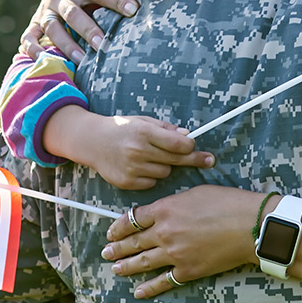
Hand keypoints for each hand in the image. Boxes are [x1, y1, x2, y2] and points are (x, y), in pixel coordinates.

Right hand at [20, 0, 139, 61]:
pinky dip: (32, 48)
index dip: (116, 1)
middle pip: (72, 14)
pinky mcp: (38, 20)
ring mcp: (46, 9)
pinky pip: (29, 35)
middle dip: (88, 30)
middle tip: (104, 45)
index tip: (134, 9)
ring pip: (52, 28)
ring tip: (82, 60)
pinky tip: (42, 60)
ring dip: (66, 44)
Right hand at [89, 115, 213, 189]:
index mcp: (144, 132)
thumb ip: (166, 129)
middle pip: (176, 160)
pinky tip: (140, 166)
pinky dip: (151, 176)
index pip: (178, 144)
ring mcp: (132, 168)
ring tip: (151, 156)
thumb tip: (188, 135)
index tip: (197, 147)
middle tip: (209, 160)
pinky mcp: (127, 182)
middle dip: (194, 159)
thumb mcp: (144, 121)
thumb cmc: (122, 128)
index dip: (191, 146)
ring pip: (165, 172)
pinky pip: (152, 182)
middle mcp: (138, 151)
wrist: (91, 141)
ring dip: (165, 166)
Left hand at [102, 185, 262, 296]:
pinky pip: (164, 281)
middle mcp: (164, 233)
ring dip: (127, 266)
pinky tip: (139, 292)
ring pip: (143, 262)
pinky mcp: (188, 270)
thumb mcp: (197, 192)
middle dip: (117, 248)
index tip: (112, 232)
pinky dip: (150, 287)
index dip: (119, 226)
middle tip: (106, 252)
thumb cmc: (228, 203)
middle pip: (133, 242)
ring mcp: (175, 254)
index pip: (133, 219)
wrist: (250, 225)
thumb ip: (174, 202)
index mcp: (165, 210)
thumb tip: (164, 210)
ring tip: (115, 269)